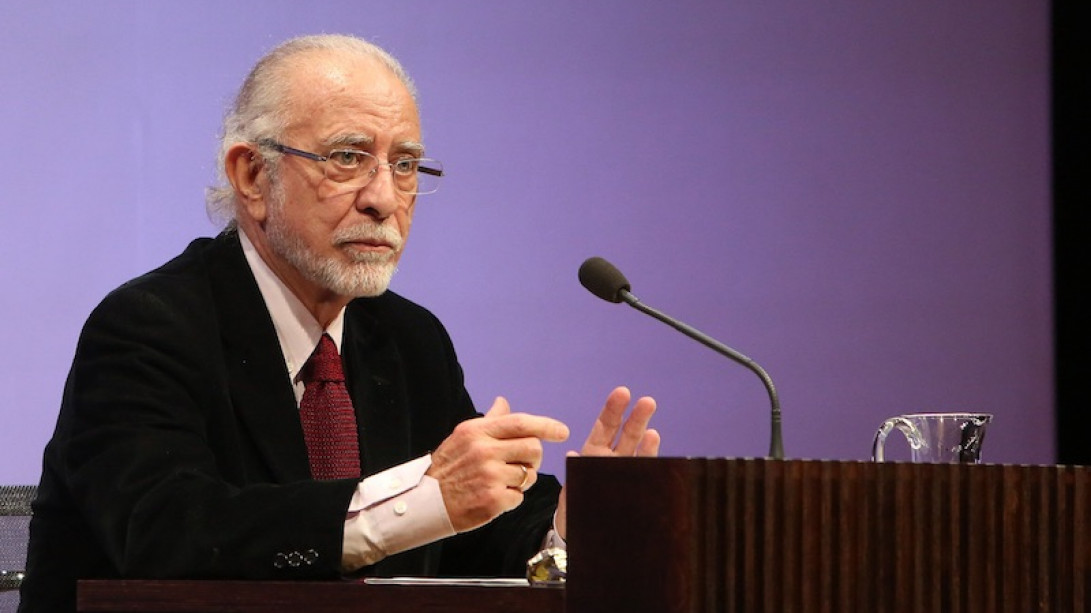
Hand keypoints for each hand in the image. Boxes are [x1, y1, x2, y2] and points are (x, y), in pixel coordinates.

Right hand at [428, 397, 569, 531]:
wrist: (425, 503)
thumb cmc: (449, 468)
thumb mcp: (463, 437)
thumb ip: (489, 420)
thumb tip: (503, 401)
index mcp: (477, 432)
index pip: (520, 423)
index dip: (546, 425)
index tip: (562, 431)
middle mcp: (484, 451)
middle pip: (533, 448)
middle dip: (534, 458)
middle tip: (522, 465)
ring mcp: (489, 476)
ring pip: (529, 475)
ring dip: (521, 481)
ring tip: (501, 482)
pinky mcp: (493, 500)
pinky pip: (520, 496)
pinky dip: (512, 498)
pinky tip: (494, 497)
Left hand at [554, 386, 659, 538]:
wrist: (579, 537)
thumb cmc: (572, 512)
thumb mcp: (569, 493)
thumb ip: (573, 474)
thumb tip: (573, 456)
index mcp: (592, 455)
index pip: (604, 427)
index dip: (613, 410)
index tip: (622, 392)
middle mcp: (611, 461)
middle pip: (626, 435)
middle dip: (636, 418)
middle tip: (647, 401)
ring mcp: (624, 473)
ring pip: (638, 452)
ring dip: (646, 440)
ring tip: (653, 431)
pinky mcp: (635, 489)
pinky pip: (645, 474)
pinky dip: (649, 462)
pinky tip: (654, 451)